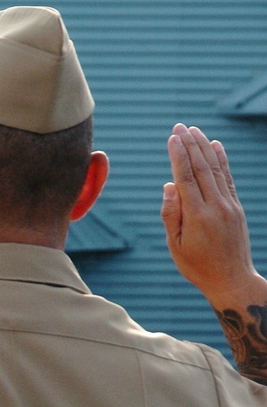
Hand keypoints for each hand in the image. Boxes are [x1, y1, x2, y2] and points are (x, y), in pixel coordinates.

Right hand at [162, 123, 266, 383]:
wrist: (231, 280)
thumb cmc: (196, 266)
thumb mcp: (175, 245)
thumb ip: (170, 214)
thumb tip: (169, 186)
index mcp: (197, 216)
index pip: (186, 178)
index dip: (179, 156)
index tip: (172, 138)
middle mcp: (216, 207)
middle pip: (202, 169)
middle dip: (190, 145)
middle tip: (180, 126)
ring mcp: (229, 206)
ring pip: (216, 170)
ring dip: (205, 148)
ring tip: (196, 130)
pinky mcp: (236, 208)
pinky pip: (228, 179)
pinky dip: (222, 161)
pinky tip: (216, 146)